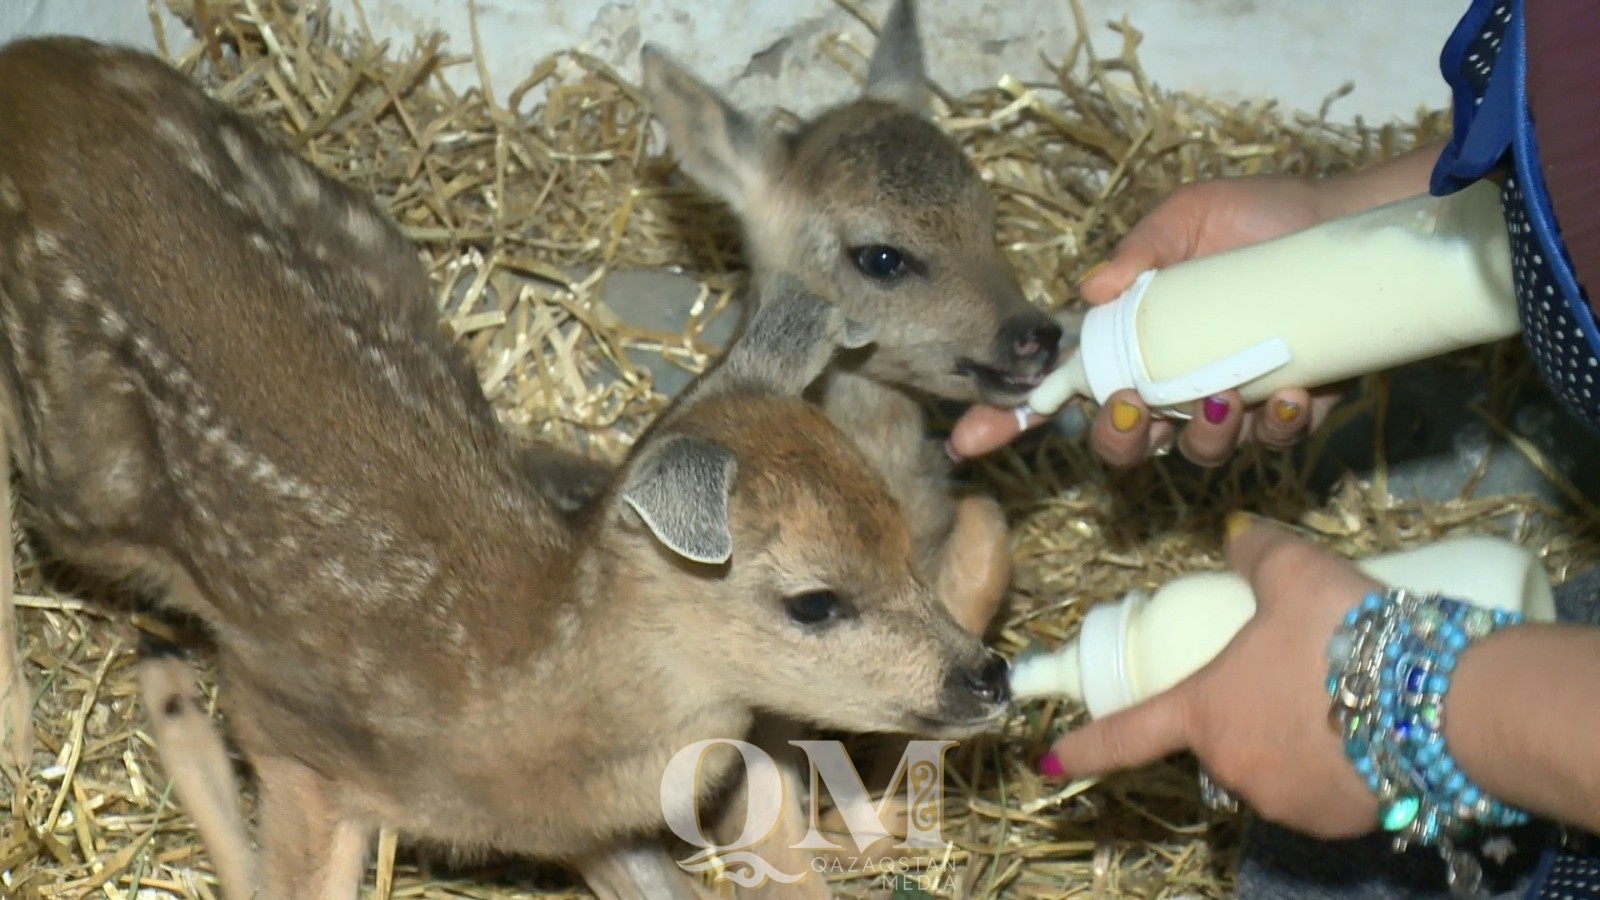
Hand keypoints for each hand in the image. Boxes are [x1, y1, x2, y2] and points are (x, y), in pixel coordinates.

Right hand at [947, 175, 1346, 467]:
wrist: (1350, 227)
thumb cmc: (1263, 217)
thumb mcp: (1190, 217)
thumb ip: (1141, 251)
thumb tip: (1092, 289)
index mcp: (1133, 344)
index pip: (1060, 388)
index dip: (1008, 417)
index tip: (967, 439)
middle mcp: (1172, 384)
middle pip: (1119, 444)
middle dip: (1117, 440)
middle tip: (1135, 406)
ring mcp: (1228, 406)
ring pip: (1194, 457)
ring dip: (1203, 438)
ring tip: (1229, 398)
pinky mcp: (1287, 413)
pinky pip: (1272, 443)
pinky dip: (1277, 426)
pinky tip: (1293, 394)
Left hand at [1038, 514, 1380, 838]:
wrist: (1444, 703)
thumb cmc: (1349, 633)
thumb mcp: (1295, 572)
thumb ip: (1254, 551)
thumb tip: (1234, 531)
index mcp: (1204, 713)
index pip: (1128, 734)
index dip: (1088, 746)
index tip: (1051, 760)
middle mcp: (1234, 767)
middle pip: (1225, 738)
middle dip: (1251, 710)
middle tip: (1302, 672)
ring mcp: (1285, 804)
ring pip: (1276, 766)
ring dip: (1295, 740)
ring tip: (1347, 698)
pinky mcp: (1338, 825)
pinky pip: (1323, 793)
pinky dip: (1337, 769)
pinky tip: (1373, 736)